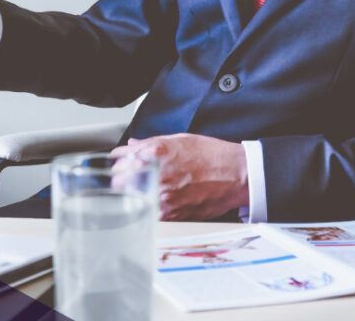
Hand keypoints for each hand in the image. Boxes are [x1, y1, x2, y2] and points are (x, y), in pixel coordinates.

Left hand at [111, 133, 248, 220]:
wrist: (237, 175)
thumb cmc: (213, 156)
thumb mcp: (181, 140)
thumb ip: (151, 143)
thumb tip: (133, 145)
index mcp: (156, 153)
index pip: (120, 159)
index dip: (118, 162)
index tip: (119, 164)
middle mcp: (157, 175)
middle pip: (119, 182)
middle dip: (120, 180)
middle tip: (125, 180)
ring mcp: (164, 197)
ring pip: (132, 201)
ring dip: (133, 197)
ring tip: (143, 192)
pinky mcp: (173, 215)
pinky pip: (149, 214)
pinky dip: (149, 209)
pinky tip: (157, 203)